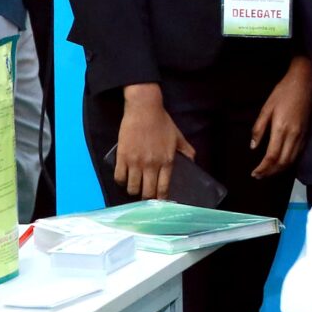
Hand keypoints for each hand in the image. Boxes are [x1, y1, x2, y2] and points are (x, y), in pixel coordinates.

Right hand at [113, 85, 196, 201]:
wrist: (144, 109)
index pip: (163, 188)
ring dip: (133, 191)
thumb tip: (193, 162)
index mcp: (166, 161)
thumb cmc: (162, 122)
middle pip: (147, 191)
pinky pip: (119, 176)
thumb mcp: (179, 137)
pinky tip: (124, 179)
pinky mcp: (122, 156)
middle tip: (146, 198)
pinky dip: (121, 181)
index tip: (160, 203)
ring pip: (132, 187)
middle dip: (147, 198)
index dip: (161, 199)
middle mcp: (151, 164)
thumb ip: (187, 151)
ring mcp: (135, 161)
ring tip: (135, 189)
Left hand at [250, 57, 311, 179]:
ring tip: (268, 172)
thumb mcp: (266, 108)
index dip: (263, 168)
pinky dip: (289, 162)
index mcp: (281, 129)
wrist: (305, 83)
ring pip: (292, 160)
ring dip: (280, 169)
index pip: (272, 156)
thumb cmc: (283, 93)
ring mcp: (302, 136)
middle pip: (283, 162)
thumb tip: (253, 147)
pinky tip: (281, 162)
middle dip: (270, 172)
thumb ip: (259, 129)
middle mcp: (293, 136)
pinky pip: (298, 153)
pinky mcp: (307, 134)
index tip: (254, 173)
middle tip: (259, 176)